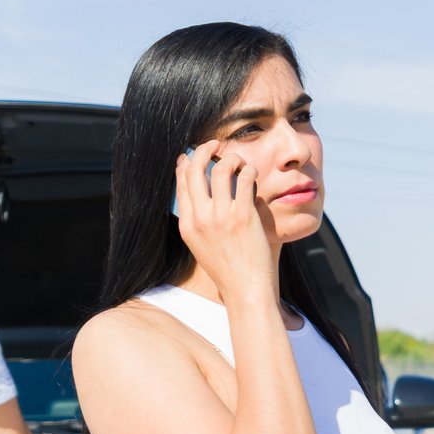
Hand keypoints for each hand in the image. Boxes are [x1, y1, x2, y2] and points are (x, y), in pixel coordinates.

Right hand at [172, 143, 278, 304]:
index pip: (181, 182)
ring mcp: (221, 216)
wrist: (245, 289)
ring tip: (239, 160)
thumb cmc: (228, 269)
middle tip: (215, 144)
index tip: (192, 155)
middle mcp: (200, 218)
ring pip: (221, 168)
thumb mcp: (201, 246)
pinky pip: (244, 179)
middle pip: (196, 169)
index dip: (186, 163)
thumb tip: (200, 195)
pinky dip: (248, 170)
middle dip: (204, 149)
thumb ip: (198, 220)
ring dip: (231, 157)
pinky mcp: (243, 216)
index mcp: (187, 225)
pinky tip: (252, 174)